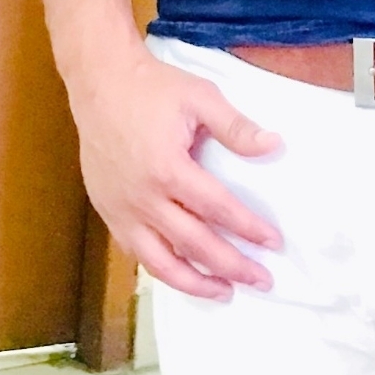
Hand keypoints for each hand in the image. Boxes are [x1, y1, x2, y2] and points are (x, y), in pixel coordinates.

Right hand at [75, 50, 284, 301]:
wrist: (100, 82)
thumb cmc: (152, 88)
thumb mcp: (201, 97)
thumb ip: (236, 128)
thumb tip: (275, 146)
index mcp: (168, 168)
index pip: (218, 209)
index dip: (248, 229)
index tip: (274, 243)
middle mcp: (143, 197)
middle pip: (193, 244)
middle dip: (231, 266)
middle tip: (262, 279)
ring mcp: (121, 209)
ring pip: (159, 262)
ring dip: (194, 283)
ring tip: (224, 292)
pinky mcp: (107, 211)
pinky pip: (135, 253)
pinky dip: (161, 269)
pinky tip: (182, 273)